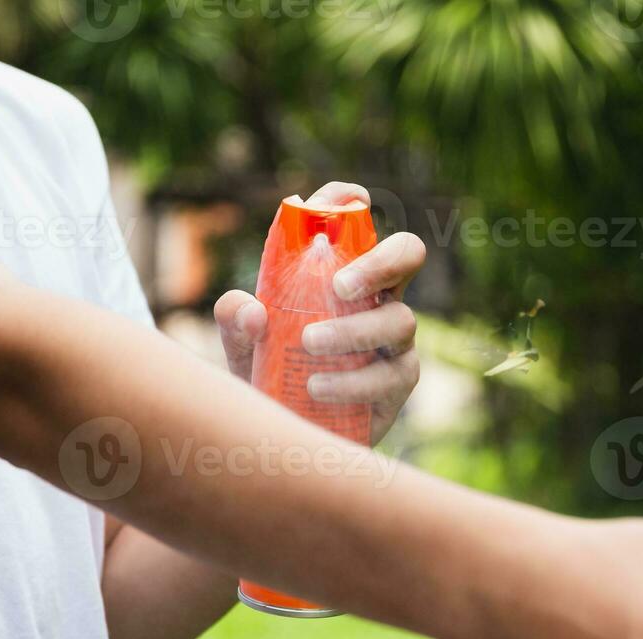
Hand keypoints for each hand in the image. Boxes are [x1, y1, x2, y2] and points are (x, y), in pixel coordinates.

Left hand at [214, 181, 425, 445]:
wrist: (285, 435)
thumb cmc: (269, 375)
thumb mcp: (241, 344)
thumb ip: (235, 319)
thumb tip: (251, 310)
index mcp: (344, 273)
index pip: (355, 225)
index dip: (352, 203)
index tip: (347, 199)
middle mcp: (378, 298)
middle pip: (407, 255)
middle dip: (380, 261)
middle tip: (340, 284)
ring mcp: (395, 341)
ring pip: (399, 320)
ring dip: (353, 331)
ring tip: (309, 346)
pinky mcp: (398, 384)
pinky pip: (390, 375)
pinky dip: (353, 381)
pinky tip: (318, 387)